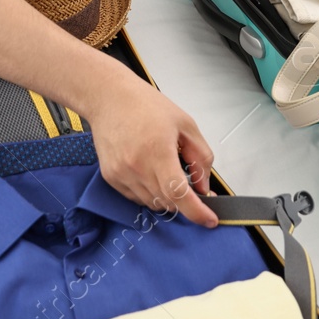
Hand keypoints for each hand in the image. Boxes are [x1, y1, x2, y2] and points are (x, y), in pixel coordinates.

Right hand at [87, 77, 217, 226]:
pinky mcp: (111, 178)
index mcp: (158, 151)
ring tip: (163, 166)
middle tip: (188, 181)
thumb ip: (200, 157)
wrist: (108, 98)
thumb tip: (203, 187)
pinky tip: (148, 169)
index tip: (209, 219)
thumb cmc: (145, 105)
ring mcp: (121, 175)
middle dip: (184, 199)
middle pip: (168, 202)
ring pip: (152, 203)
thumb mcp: (185, 124)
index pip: (178, 194)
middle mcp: (137, 167)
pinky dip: (149, 192)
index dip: (196, 212)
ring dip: (166, 196)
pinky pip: (136, 197)